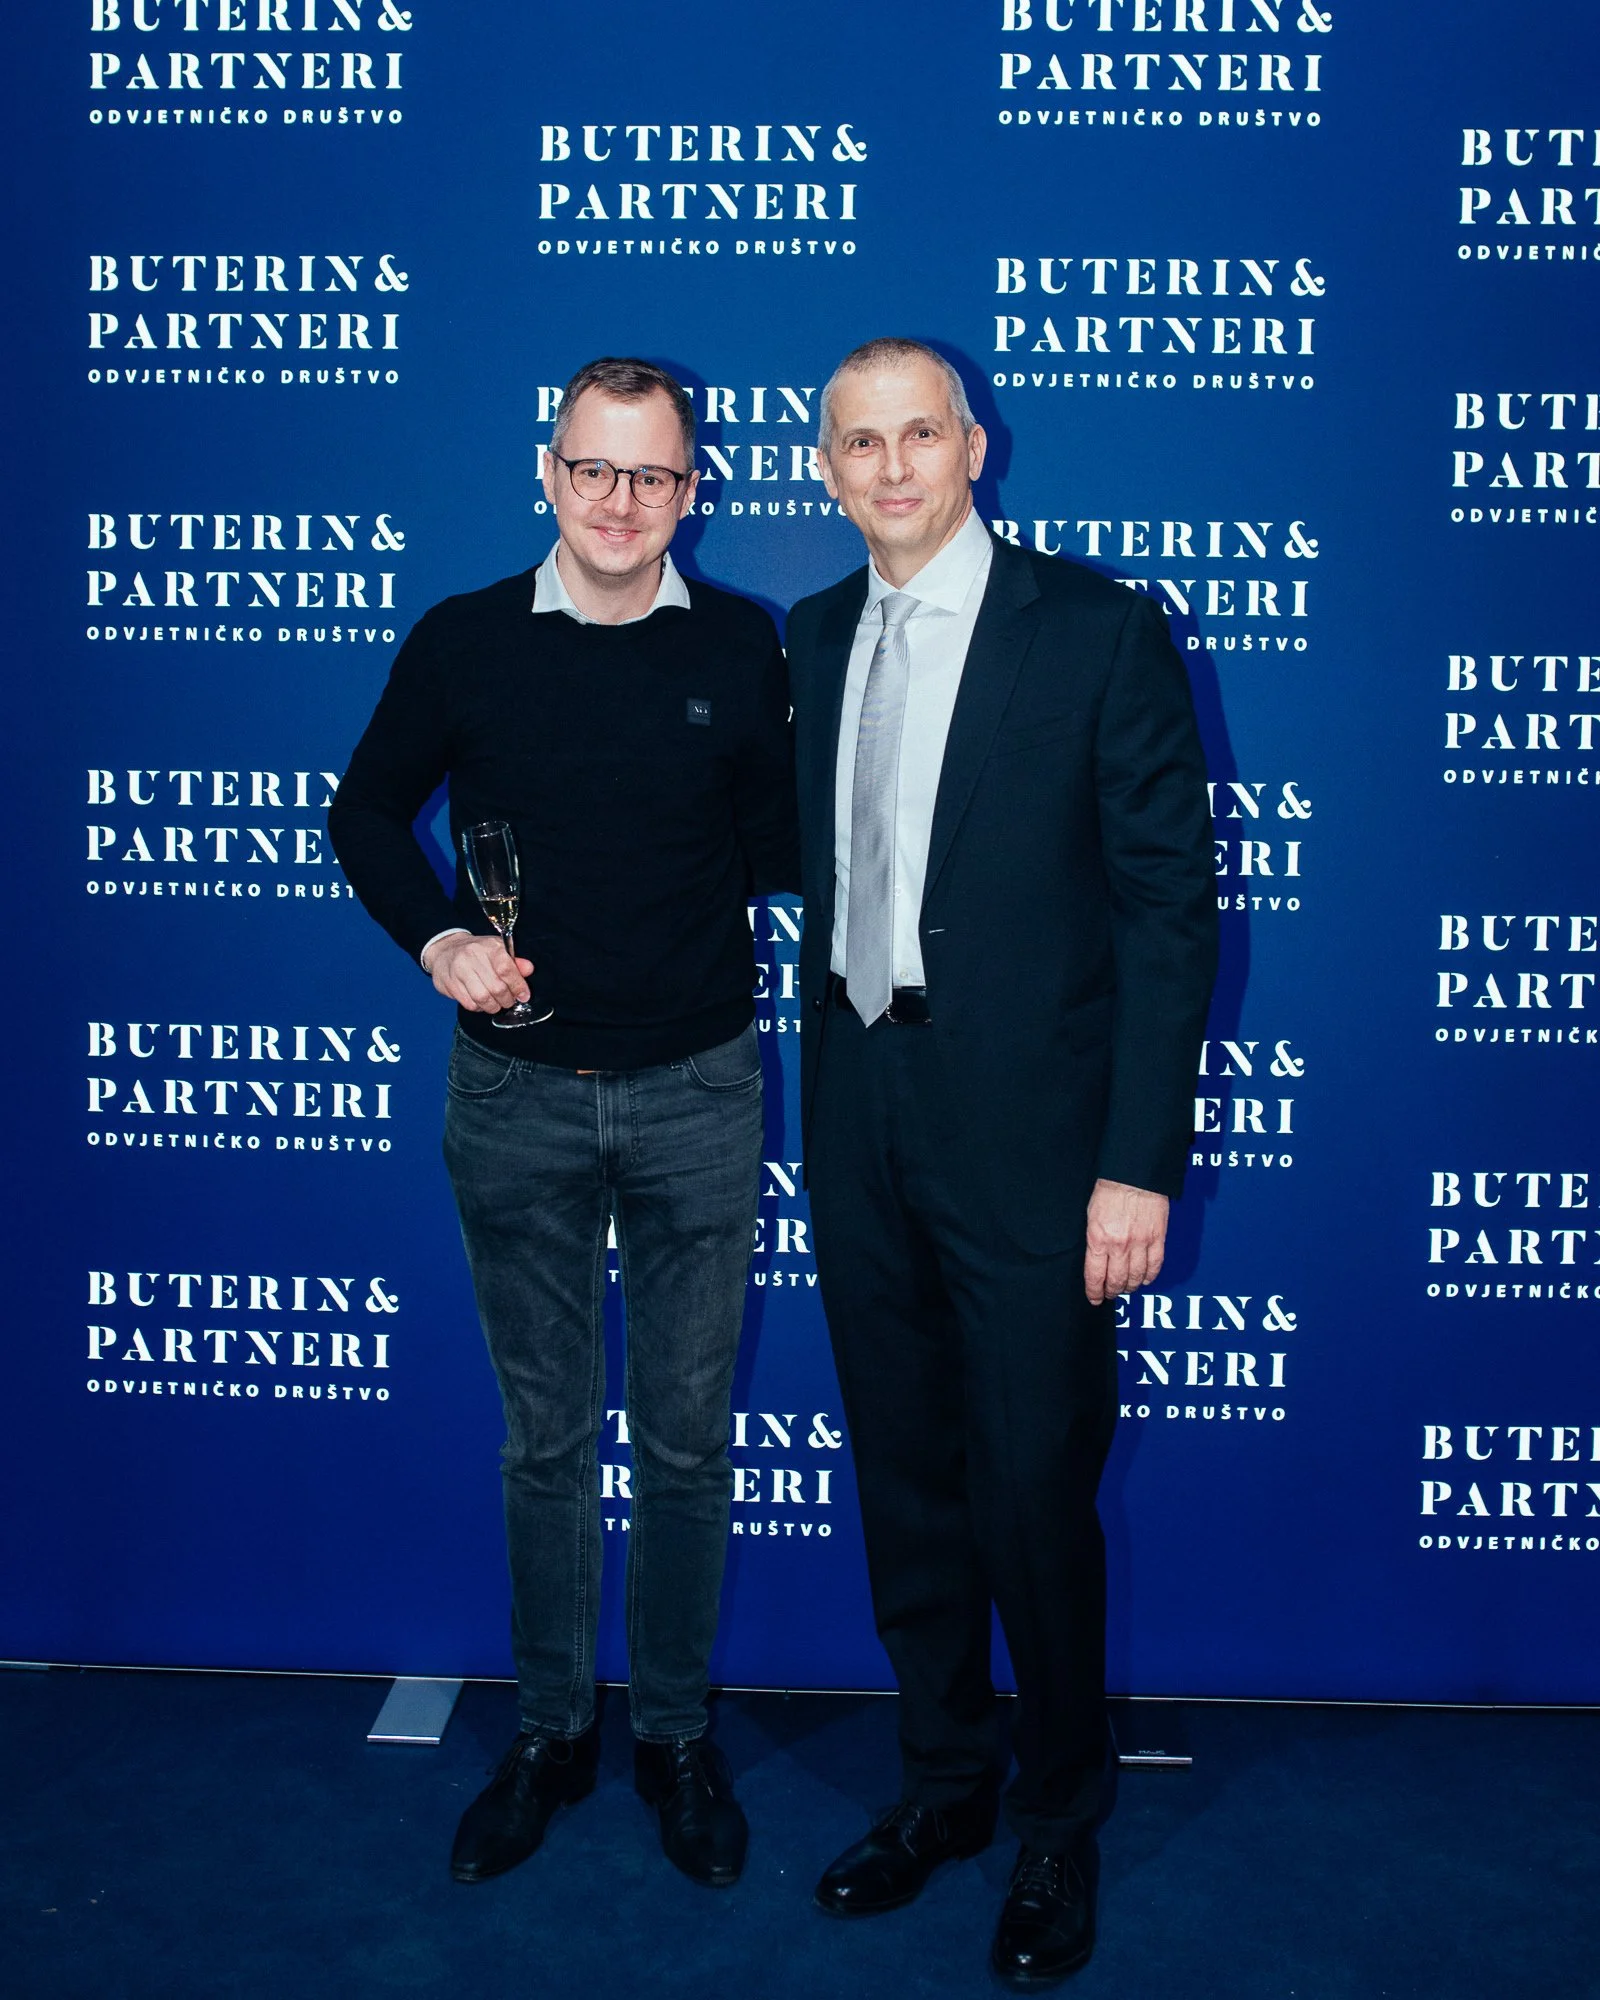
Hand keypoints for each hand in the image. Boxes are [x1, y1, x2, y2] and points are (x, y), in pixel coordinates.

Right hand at [425, 933, 532, 1012]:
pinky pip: (469, 1004)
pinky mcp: (449, 983)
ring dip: (494, 1006)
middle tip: (509, 1000)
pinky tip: (482, 1002)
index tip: (523, 995)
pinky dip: (479, 1007)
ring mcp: (459, 970)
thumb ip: (514, 961)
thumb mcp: (497, 950)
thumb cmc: (476, 953)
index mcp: (489, 946)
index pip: (506, 969)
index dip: (518, 985)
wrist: (445, 951)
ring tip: (497, 1003)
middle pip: (496, 987)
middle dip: (507, 999)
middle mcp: (472, 956)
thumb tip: (528, 969)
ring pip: (483, 998)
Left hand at [1084, 1178, 1168, 1304]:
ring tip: (1125, 1288)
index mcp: (1098, 1239)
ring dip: (1130, 1286)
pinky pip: (1155, 1266)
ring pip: (1136, 1277)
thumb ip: (1094, 1240)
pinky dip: (1149, 1277)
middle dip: (1112, 1291)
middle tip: (1110, 1294)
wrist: (1135, 1175)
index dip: (1095, 1292)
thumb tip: (1096, 1260)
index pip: (1095, 1276)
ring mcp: (1140, 1244)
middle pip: (1117, 1281)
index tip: (1095, 1298)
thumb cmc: (1109, 1190)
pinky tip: (1144, 1279)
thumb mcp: (1091, 1216)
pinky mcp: (1157, 1239)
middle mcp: (1119, 1245)